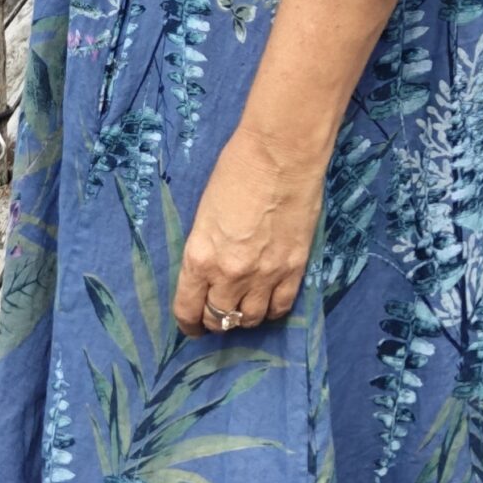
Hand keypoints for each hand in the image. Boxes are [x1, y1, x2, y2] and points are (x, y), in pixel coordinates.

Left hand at [172, 124, 325, 334]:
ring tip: (244, 308)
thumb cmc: (236, 170)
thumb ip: (205, 249)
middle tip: (218, 315)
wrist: (281, 154)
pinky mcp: (294, 269)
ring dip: (244, 318)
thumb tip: (209, 273)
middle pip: (220, 319)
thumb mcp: (204, 214)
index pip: (188, 310)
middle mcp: (230, 274)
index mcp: (199, 257)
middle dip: (215, 321)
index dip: (189, 325)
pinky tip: (269, 303)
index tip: (192, 328)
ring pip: (251, 319)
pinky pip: (282, 307)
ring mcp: (265, 275)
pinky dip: (272, 311)